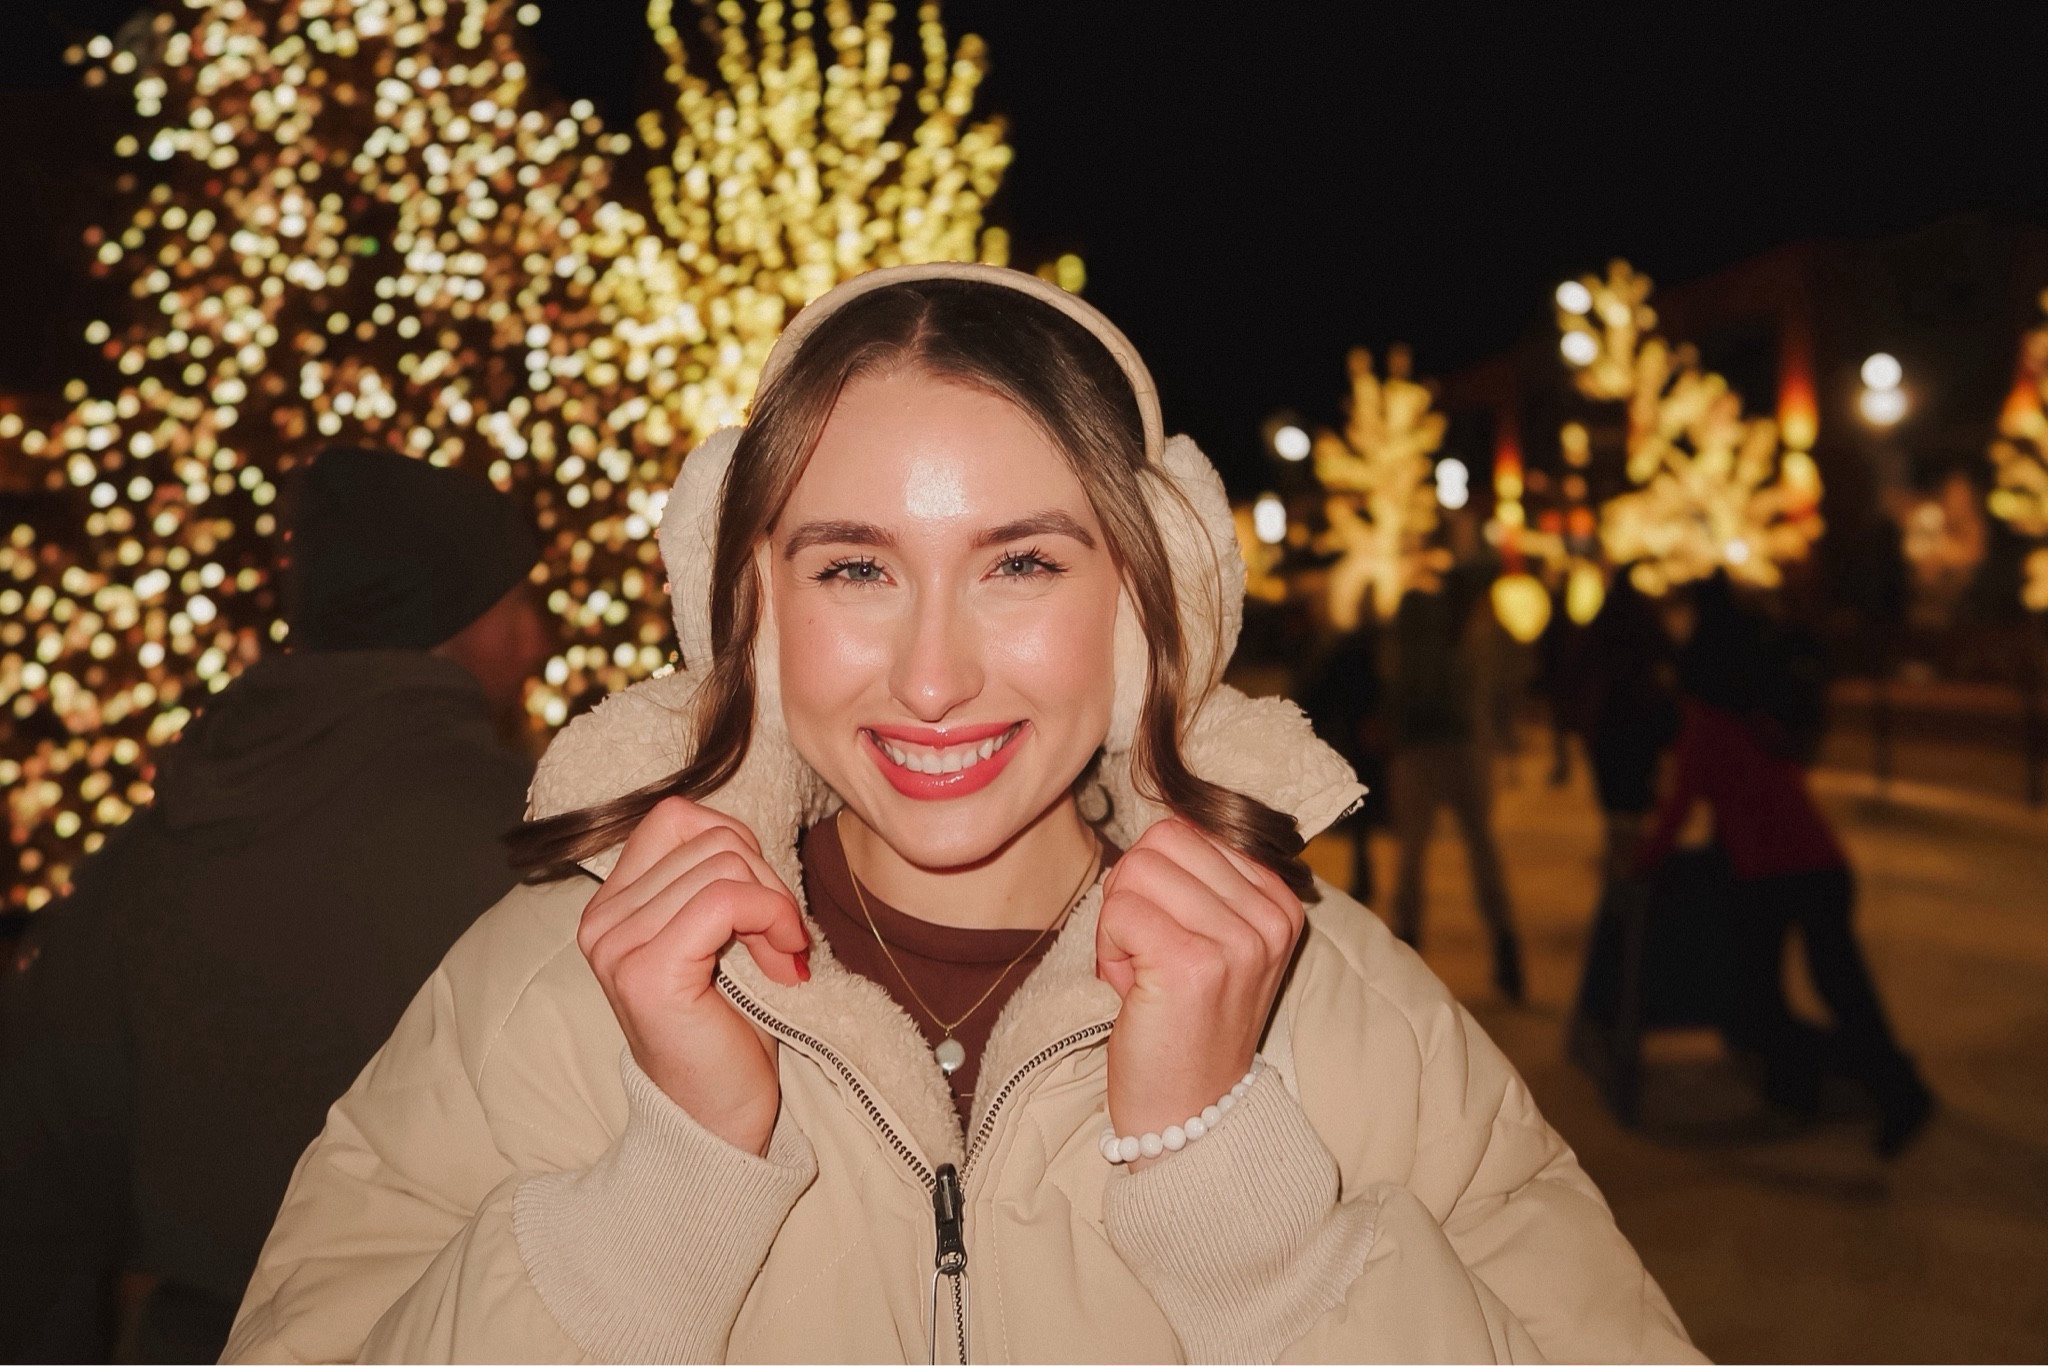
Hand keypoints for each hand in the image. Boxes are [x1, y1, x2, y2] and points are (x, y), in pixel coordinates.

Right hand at [578, 796, 809, 1156]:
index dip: (738, 845)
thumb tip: (751, 838)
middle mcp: (602, 920)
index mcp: (614, 905)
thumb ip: (718, 881)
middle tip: (783, 941)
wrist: (718, 1120)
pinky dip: (772, 918)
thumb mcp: (721, 938)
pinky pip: (726, 900)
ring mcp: (617, 945)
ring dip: (775, 907)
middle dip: (767, 881)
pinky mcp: (647, 972)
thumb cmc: (729, 1030)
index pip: (677, 817)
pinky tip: (786, 962)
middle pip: (711, 837)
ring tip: (782, 959)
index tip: (764, 904)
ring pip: (725, 864)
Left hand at [1095, 818, 1303, 1166]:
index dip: (1153, 880)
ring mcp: (1237, 940)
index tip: (1167, 938)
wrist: (1189, 1114)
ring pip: (1135, 871)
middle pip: (1160, 841)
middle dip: (1131, 894)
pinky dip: (1108, 949)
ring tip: (1141, 975)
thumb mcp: (1213, 942)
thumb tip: (1156, 825)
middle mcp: (1268, 916)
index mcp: (1278, 901)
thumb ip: (1197, 882)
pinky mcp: (1194, 964)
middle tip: (1144, 953)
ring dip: (1118, 923)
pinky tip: (1132, 991)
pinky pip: (1118, 910)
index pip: (1186, 831)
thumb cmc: (1184, 1023)